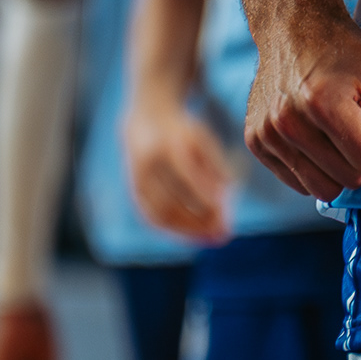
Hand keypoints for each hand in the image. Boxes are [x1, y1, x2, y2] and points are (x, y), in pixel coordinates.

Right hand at [125, 99, 234, 242]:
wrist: (146, 121)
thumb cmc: (183, 133)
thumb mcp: (202, 139)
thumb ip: (214, 163)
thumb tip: (226, 193)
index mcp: (167, 145)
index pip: (186, 176)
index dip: (205, 196)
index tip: (226, 211)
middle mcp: (148, 164)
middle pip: (172, 201)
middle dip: (199, 221)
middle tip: (224, 233)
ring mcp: (137, 180)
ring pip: (161, 214)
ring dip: (189, 231)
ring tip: (214, 238)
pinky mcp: (134, 192)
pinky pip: (153, 218)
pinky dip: (175, 230)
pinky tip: (196, 235)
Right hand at [246, 5, 360, 197]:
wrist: (293, 27)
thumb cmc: (344, 50)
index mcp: (321, 103)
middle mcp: (287, 123)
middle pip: (348, 181)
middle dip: (360, 153)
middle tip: (352, 117)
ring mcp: (266, 135)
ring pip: (322, 190)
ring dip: (338, 165)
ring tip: (333, 127)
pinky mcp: (254, 142)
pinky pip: (298, 183)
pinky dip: (315, 167)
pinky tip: (315, 135)